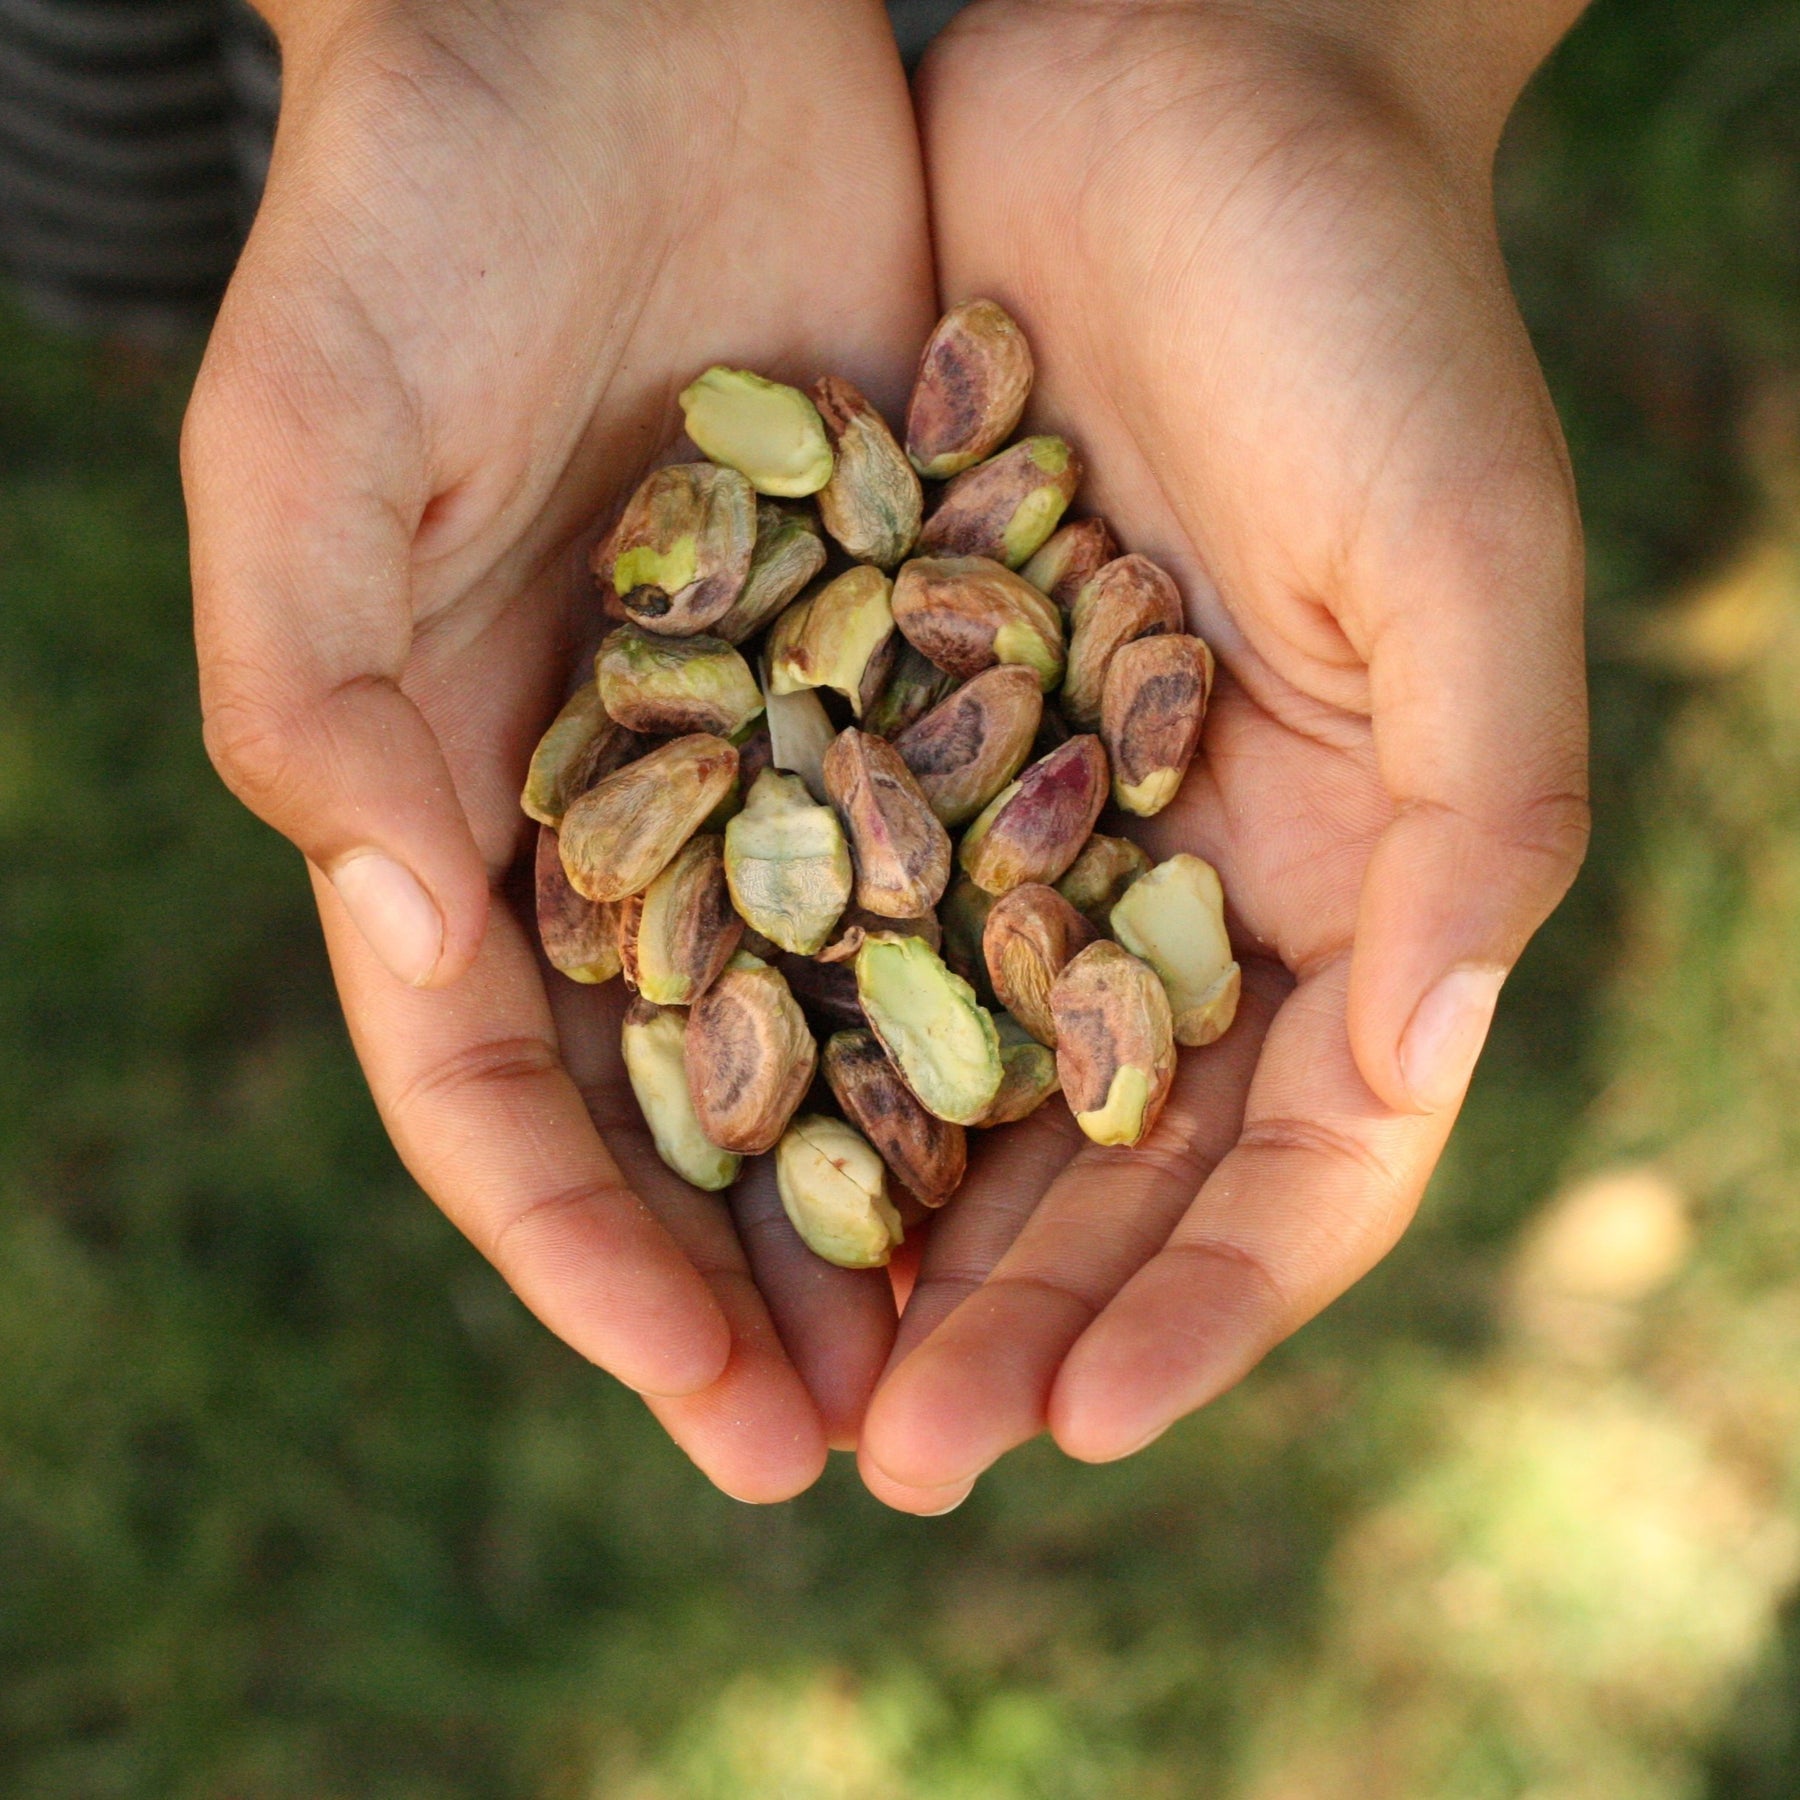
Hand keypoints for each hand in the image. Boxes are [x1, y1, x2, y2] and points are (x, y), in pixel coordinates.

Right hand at [184, 0, 934, 1499]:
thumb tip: (405, 934)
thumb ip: (315, 691)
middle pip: (687, 1100)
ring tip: (995, 1336)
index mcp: (449, 804)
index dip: (590, 1265)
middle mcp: (615, 809)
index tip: (708, 1405)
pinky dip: (1015, 976)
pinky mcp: (896, 648)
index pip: (503, 1095)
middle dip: (758, 1284)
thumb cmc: (416, 214)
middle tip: (864, 1450)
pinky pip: (965, 843)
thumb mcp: (311, 442)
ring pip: (843, 1011)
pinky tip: (1098, 1093)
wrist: (607, 27)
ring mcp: (764, 744)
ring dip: (909, 1178)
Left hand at [858, 0, 1589, 1511]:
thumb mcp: (1462, 554)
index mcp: (1339, 875)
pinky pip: (820, 902)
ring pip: (948, 1067)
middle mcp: (1177, 874)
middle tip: (892, 1459)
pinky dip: (772, 1025)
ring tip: (780, 1369)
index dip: (1202, 1309)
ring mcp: (1027, 807)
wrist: (1185, 95)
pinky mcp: (892, 712)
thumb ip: (1473, 813)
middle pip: (1102, 1157)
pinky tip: (690, 1136)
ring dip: (875, 1224)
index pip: (1294, 1158)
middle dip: (1010, 1313)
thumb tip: (1426, 1060)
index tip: (1074, 1427)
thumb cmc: (1365, 310)